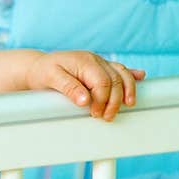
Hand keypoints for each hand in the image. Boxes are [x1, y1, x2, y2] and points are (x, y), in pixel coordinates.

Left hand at [26, 51, 144, 119]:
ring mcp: (99, 63)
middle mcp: (95, 60)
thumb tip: (85, 101)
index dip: (103, 100)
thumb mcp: (51, 78)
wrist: (37, 67)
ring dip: (127, 90)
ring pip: (122, 74)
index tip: (95, 114)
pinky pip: (119, 69)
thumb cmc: (43, 72)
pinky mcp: (100, 68)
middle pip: (116, 80)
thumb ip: (69, 87)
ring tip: (128, 105)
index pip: (103, 82)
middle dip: (115, 100)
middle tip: (105, 117)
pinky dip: (131, 74)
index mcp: (85, 61)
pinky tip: (141, 77)